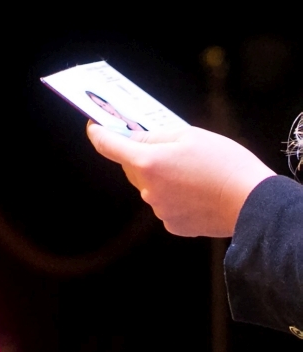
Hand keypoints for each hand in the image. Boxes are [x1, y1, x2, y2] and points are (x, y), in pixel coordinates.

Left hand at [85, 122, 278, 237]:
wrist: (255, 204)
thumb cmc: (226, 165)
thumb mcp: (190, 136)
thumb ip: (154, 136)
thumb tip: (132, 136)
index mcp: (148, 163)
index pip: (106, 145)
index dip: (97, 132)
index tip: (95, 125)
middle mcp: (148, 189)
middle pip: (131, 167)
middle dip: (141, 155)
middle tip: (163, 147)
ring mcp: (160, 210)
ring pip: (150, 186)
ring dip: (161, 177)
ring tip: (192, 172)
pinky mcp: (174, 225)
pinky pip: (165, 204)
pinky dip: (174, 196)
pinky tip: (196, 192)